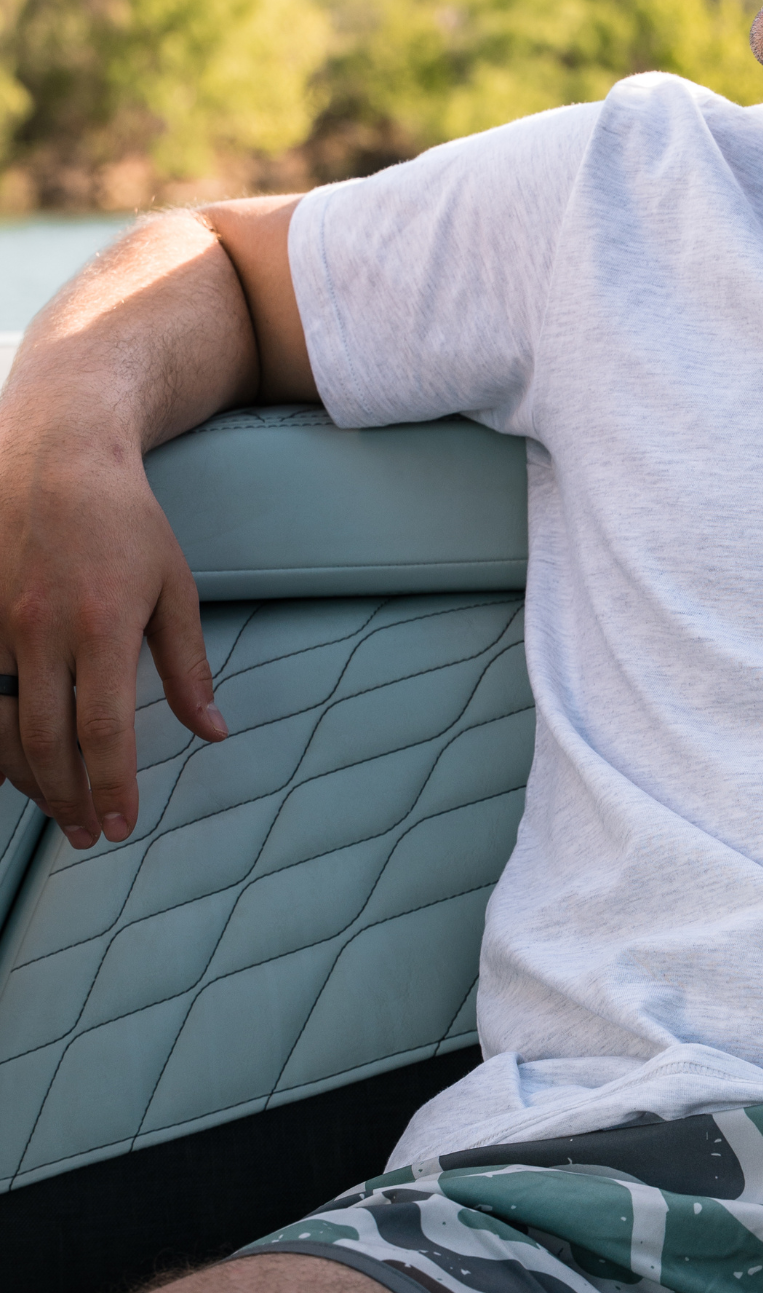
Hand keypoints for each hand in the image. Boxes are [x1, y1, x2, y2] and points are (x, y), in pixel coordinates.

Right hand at [0, 412, 226, 849]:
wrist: (54, 459)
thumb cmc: (126, 524)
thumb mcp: (175, 589)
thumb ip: (189, 667)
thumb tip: (213, 731)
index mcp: (100, 625)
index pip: (102, 728)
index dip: (110, 785)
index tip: (120, 826)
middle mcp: (37, 631)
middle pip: (42, 740)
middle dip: (67, 796)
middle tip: (88, 833)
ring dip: (26, 780)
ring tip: (57, 809)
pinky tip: (12, 767)